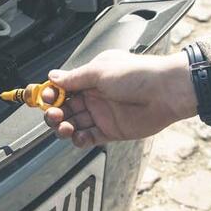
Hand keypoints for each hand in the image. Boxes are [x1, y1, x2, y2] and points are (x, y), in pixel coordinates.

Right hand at [41, 50, 197, 146]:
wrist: (166, 92)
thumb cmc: (138, 74)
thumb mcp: (100, 71)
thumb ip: (74, 78)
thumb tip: (53, 77)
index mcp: (91, 78)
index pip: (63, 88)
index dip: (51, 94)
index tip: (44, 98)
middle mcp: (95, 96)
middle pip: (66, 107)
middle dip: (55, 112)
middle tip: (52, 114)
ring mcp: (103, 114)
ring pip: (75, 123)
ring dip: (65, 126)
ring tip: (64, 126)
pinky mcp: (111, 130)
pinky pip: (89, 137)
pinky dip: (79, 139)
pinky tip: (76, 136)